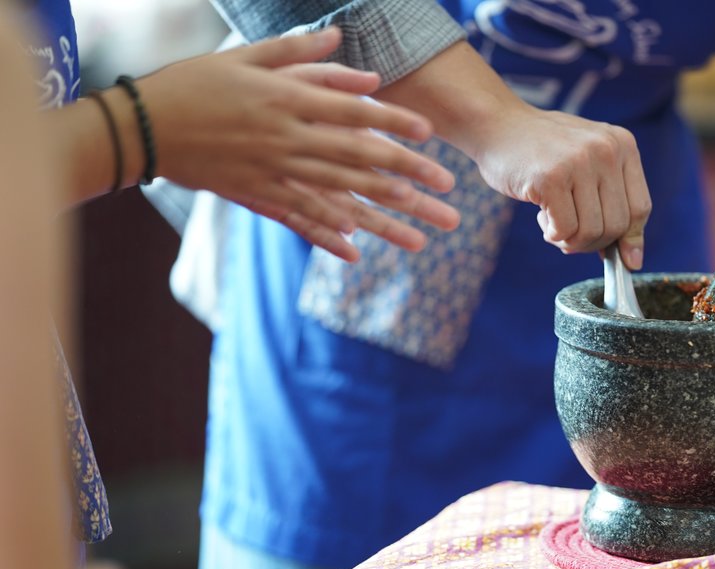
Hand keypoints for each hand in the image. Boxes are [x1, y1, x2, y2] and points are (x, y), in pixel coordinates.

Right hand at [134, 28, 459, 260]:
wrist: (144, 126)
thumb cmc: (195, 82)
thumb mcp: (245, 57)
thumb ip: (299, 54)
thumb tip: (349, 49)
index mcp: (286, 99)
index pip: (353, 111)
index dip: (394, 122)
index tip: (430, 135)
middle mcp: (286, 138)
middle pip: (357, 158)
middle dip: (406, 175)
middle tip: (446, 190)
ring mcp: (272, 171)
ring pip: (337, 194)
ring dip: (382, 213)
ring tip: (419, 229)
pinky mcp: (256, 194)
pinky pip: (298, 216)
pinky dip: (326, 232)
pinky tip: (356, 248)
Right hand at [472, 106, 650, 269]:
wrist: (497, 124)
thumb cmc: (542, 151)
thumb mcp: (587, 164)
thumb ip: (610, 201)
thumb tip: (631, 259)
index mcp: (623, 145)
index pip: (640, 208)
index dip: (630, 239)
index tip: (623, 259)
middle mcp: (606, 150)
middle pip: (617, 226)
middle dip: (592, 243)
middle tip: (569, 235)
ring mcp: (579, 162)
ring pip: (592, 232)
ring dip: (570, 240)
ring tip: (551, 221)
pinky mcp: (551, 177)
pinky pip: (565, 230)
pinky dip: (553, 235)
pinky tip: (541, 218)